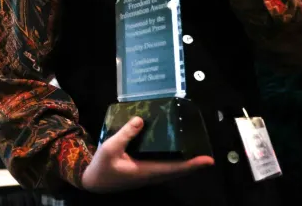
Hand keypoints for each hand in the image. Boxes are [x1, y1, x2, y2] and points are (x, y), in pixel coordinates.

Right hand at [81, 117, 213, 192]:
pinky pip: (164, 170)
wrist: (93, 182)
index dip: (191, 165)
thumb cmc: (102, 166)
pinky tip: (174, 153)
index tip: (207, 160)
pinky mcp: (143, 174)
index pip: (174, 169)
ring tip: (194, 154)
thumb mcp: (110, 147)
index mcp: (145, 171)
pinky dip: (173, 164)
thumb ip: (125, 134)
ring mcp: (147, 177)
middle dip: (192, 165)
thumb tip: (140, 120)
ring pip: (171, 173)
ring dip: (184, 166)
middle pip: (177, 173)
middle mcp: (150, 176)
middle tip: (206, 156)